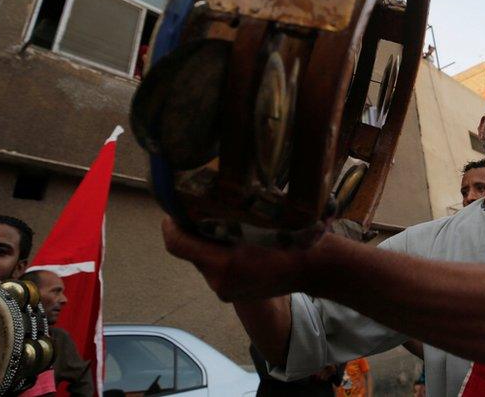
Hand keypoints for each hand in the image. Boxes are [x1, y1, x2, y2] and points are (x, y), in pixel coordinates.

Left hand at [161, 217, 314, 300]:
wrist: (314, 268)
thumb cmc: (293, 237)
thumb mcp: (262, 217)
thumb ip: (233, 210)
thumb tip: (210, 189)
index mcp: (226, 262)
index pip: (178, 244)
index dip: (170, 224)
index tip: (173, 210)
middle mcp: (220, 280)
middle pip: (190, 252)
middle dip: (193, 231)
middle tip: (199, 210)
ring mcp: (225, 290)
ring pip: (203, 261)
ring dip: (207, 243)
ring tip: (222, 225)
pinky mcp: (230, 294)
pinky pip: (214, 270)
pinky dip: (219, 255)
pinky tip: (235, 242)